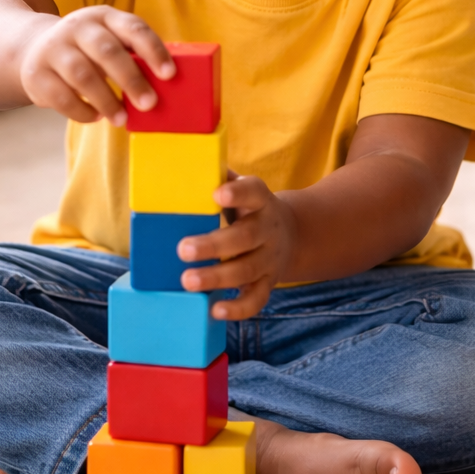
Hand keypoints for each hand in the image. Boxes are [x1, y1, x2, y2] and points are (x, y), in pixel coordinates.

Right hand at [16, 6, 174, 123]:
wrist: (34, 47)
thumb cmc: (88, 51)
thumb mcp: (109, 41)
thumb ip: (133, 56)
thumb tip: (167, 86)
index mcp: (104, 17)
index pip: (133, 28)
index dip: (153, 50)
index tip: (169, 74)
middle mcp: (77, 27)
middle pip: (107, 51)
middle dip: (131, 79)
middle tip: (149, 104)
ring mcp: (53, 48)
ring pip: (82, 76)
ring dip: (106, 101)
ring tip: (122, 119)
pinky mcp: (36, 73)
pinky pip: (61, 97)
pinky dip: (82, 111)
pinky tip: (96, 117)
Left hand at [177, 173, 296, 319]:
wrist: (292, 235)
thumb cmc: (250, 209)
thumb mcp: (243, 191)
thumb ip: (220, 178)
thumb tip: (184, 163)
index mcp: (261, 201)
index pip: (253, 192)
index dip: (238, 193)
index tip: (217, 194)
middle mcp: (269, 230)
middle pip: (245, 237)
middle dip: (213, 245)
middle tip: (182, 249)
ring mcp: (270, 259)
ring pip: (247, 270)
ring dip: (217, 277)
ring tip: (188, 281)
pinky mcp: (268, 283)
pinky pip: (256, 299)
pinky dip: (237, 309)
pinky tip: (215, 310)